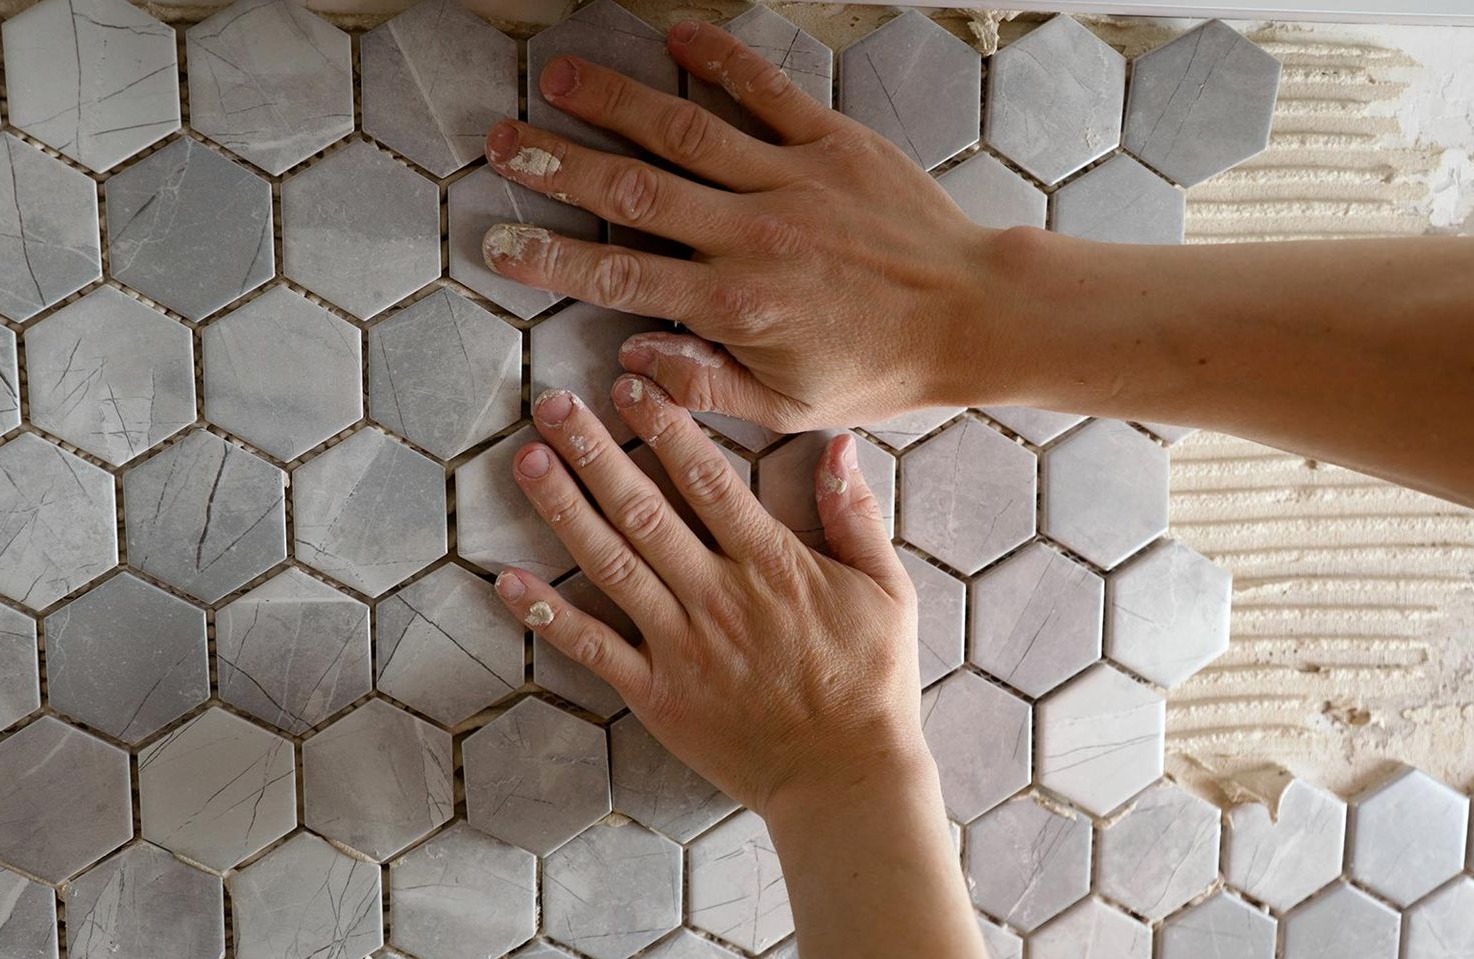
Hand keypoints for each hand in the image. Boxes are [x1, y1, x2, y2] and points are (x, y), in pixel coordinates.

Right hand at [480, 20, 1010, 432]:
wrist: (975, 316)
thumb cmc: (881, 369)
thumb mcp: (789, 407)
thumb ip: (705, 385)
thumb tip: (629, 366)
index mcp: (736, 306)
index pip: (621, 279)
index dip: (551, 259)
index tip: (498, 240)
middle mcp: (754, 235)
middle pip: (634, 193)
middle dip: (559, 166)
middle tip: (502, 144)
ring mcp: (793, 180)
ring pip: (685, 132)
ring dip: (615, 102)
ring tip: (558, 78)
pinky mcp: (834, 142)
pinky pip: (767, 91)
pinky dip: (720, 59)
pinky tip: (674, 34)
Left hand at [490, 374, 928, 812]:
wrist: (847, 780)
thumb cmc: (872, 684)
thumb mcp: (887, 590)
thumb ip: (855, 515)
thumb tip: (839, 444)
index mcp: (771, 564)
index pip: (707, 480)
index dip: (665, 427)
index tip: (630, 385)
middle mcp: (718, 596)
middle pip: (645, 509)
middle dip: (596, 450)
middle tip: (553, 403)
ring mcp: (682, 645)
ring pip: (611, 564)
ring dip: (564, 509)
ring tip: (527, 460)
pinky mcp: (657, 694)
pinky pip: (594, 649)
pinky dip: (548, 616)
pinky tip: (508, 582)